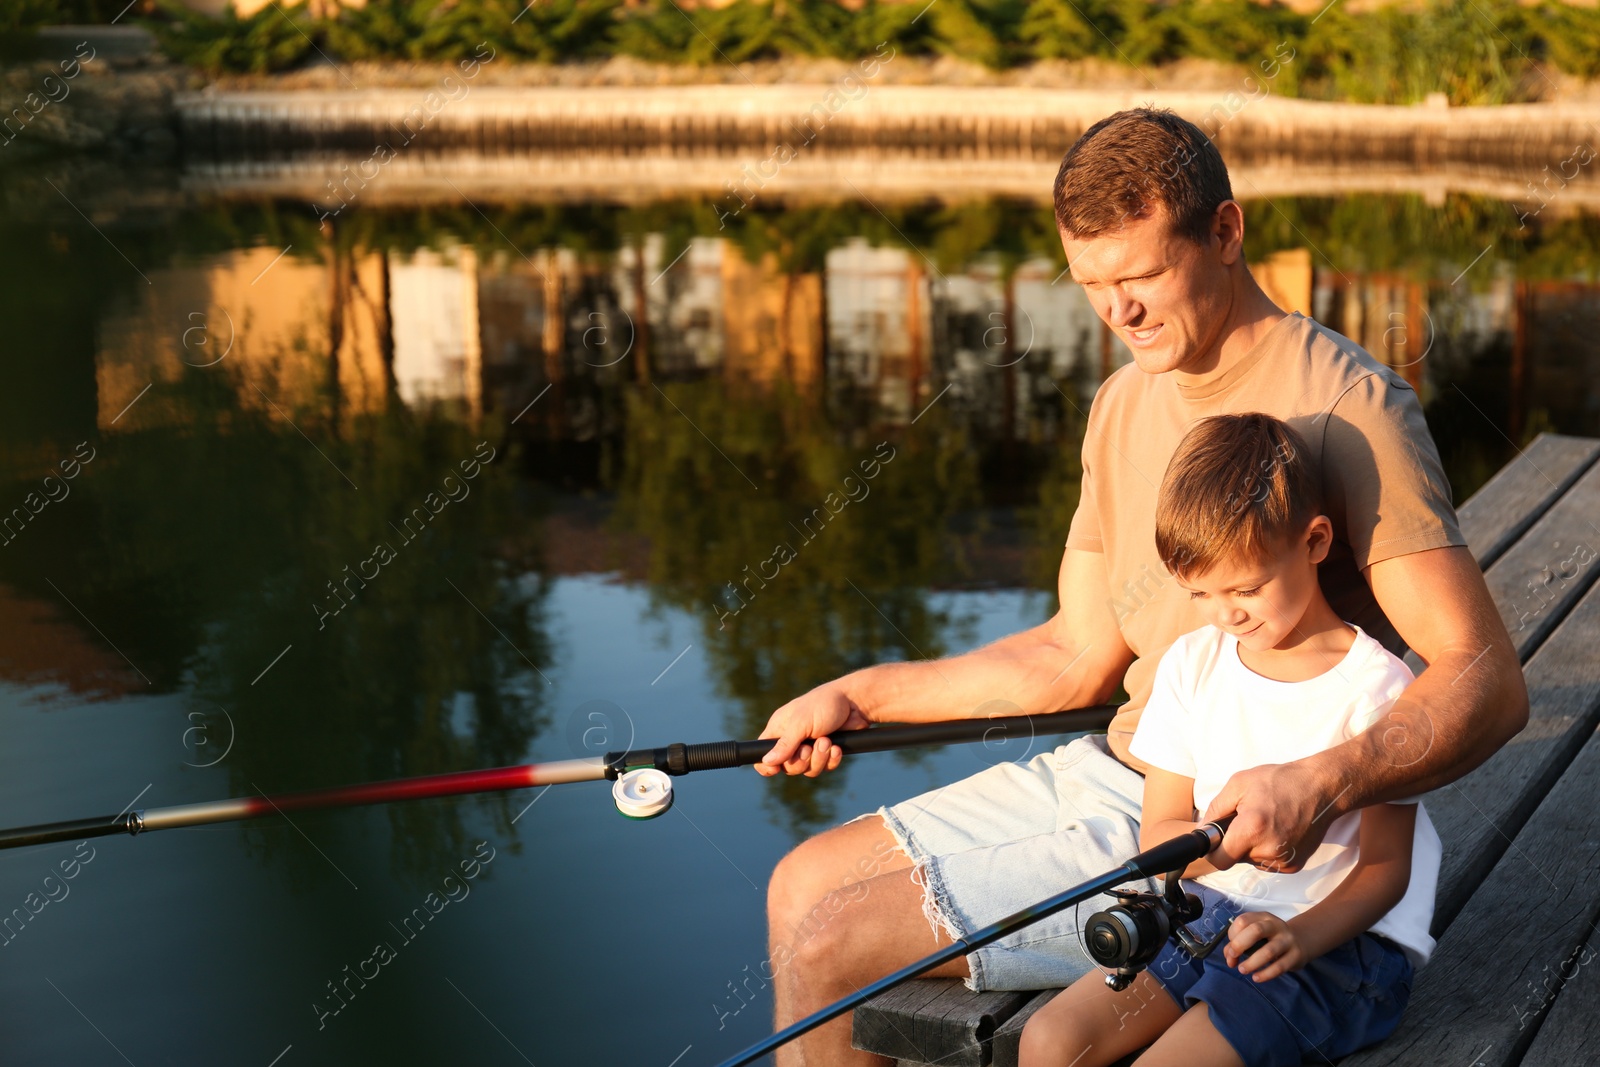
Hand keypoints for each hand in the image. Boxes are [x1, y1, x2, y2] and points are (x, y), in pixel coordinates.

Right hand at [754, 684, 870, 777]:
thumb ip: (785, 743)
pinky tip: (837, 748)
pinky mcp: (827, 752)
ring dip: (819, 758)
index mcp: (780, 728)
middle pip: (787, 767)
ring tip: (827, 741)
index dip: (766, 765)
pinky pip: (824, 767)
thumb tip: (766, 761)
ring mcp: (810, 747)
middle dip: (800, 761)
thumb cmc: (824, 704)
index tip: (776, 769)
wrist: (856, 702)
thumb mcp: (801, 723)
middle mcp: (793, 739)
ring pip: (808, 770)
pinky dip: (831, 760)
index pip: (763, 752)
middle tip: (808, 748)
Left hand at [1201, 760, 1338, 873]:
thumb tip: (1203, 830)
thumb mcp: (1239, 784)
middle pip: (1235, 859)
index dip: (1213, 851)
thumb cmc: (1280, 781)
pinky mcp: (1295, 865)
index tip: (1216, 839)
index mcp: (1252, 829)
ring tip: (1265, 822)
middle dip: (1235, 842)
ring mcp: (1284, 860)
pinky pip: (1269, 862)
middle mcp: (1268, 850)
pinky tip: (1277, 830)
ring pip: (1252, 861)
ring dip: (1252, 846)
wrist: (1320, 787)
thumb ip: (1215, 809)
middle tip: (1247, 820)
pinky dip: (1267, 850)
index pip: (1219, 860)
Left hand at [1224, 912, 1304, 981]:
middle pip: (1255, 930)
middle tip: (1233, 957)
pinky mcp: (1295, 956)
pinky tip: (1256, 978)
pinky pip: (1279, 967)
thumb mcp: (1256, 935)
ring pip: (1268, 951)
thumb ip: (1239, 943)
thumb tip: (1229, 958)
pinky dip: (1266, 974)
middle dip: (1239, 944)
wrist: (1301, 941)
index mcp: (1262, 917)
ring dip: (1252, 963)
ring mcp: (1287, 940)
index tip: (1230, 948)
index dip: (1232, 934)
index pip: (1243, 920)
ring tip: (1242, 970)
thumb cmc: (1271, 938)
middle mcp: (1275, 925)